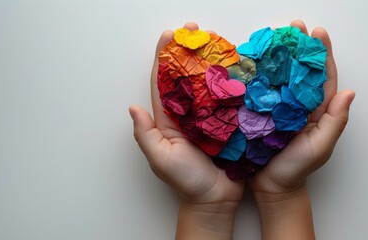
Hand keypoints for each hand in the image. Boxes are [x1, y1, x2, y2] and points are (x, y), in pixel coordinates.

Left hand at [129, 22, 243, 238]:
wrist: (214, 200)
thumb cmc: (186, 182)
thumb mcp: (160, 159)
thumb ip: (145, 135)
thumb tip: (132, 108)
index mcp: (169, 119)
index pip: (163, 82)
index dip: (164, 57)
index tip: (169, 35)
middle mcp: (188, 113)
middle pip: (186, 75)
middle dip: (188, 50)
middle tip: (195, 29)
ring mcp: (209, 116)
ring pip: (207, 82)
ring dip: (210, 59)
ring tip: (215, 39)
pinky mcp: (227, 121)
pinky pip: (227, 97)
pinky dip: (229, 80)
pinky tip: (235, 64)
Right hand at [248, 20, 354, 196]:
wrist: (271, 187)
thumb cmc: (297, 169)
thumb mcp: (321, 147)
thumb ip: (335, 121)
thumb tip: (349, 92)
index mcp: (316, 111)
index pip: (322, 77)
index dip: (321, 54)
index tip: (317, 33)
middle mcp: (297, 105)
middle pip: (300, 70)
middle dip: (299, 47)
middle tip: (293, 27)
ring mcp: (278, 108)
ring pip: (280, 77)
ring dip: (278, 56)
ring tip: (274, 37)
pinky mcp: (260, 113)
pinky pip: (261, 91)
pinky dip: (258, 75)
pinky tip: (253, 62)